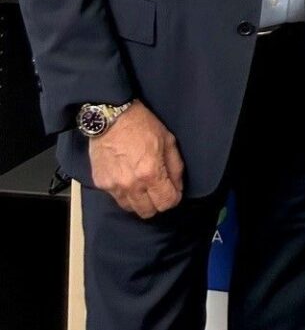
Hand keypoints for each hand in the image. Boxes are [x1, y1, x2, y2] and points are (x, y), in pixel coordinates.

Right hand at [88, 100, 183, 218]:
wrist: (111, 117)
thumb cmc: (142, 125)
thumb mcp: (169, 142)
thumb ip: (176, 168)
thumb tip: (178, 186)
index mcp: (151, 173)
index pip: (166, 203)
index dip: (174, 198)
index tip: (174, 191)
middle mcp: (131, 184)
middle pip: (148, 212)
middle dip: (157, 203)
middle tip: (159, 190)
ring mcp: (114, 186)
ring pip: (131, 208)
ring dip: (140, 201)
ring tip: (143, 186)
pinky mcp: (101, 183)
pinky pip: (116, 198)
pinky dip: (125, 194)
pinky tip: (129, 180)